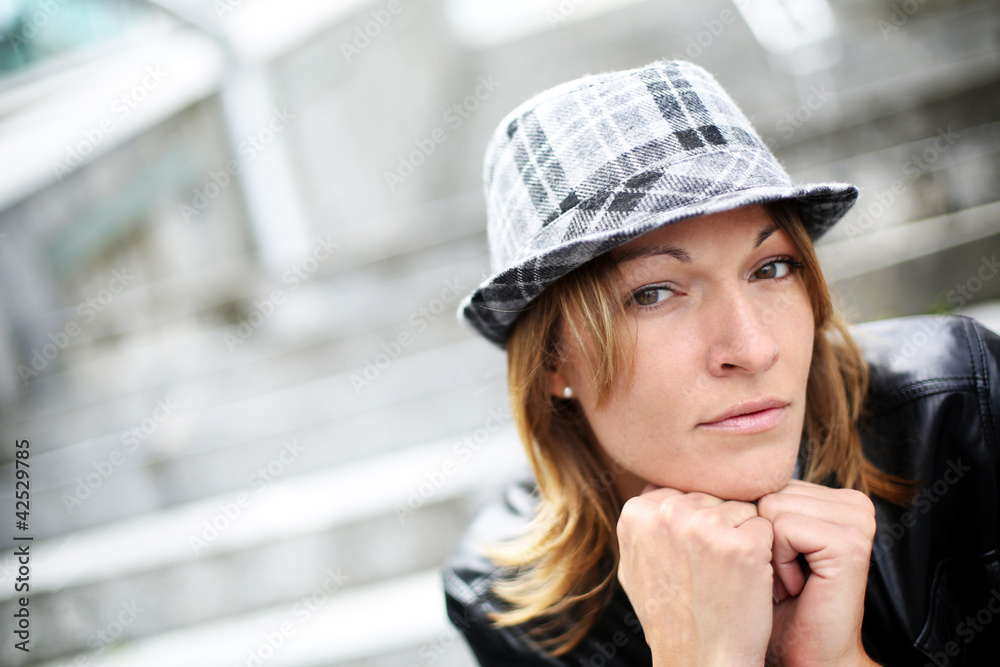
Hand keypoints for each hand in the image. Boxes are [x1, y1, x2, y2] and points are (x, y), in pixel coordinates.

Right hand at [617, 485, 773, 666]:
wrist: (700, 662)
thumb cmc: (672, 618)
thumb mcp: (635, 567)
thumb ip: (643, 524)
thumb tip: (655, 491)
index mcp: (636, 513)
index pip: (685, 491)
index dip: (696, 525)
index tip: (691, 558)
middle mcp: (666, 513)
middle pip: (714, 496)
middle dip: (720, 527)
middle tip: (711, 571)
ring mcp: (704, 527)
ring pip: (742, 508)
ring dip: (742, 538)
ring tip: (727, 576)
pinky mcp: (742, 546)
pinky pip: (766, 527)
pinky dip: (765, 553)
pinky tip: (747, 581)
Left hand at [756, 480, 877, 665]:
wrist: (802, 654)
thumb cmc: (772, 602)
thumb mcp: (760, 540)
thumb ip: (753, 500)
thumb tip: (703, 469)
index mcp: (833, 496)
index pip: (767, 481)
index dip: (753, 524)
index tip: (771, 562)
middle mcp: (852, 501)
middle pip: (767, 490)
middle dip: (760, 536)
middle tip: (780, 575)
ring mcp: (856, 518)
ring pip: (771, 504)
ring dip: (767, 551)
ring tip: (787, 581)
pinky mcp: (850, 540)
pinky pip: (783, 527)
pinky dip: (778, 561)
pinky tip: (796, 586)